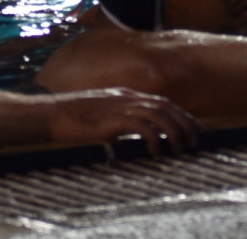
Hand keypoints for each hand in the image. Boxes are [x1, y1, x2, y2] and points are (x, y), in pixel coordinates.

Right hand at [42, 89, 197, 155]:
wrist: (51, 114)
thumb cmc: (72, 118)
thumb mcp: (101, 115)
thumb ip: (119, 122)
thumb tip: (132, 137)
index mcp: (126, 95)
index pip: (162, 101)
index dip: (180, 114)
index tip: (193, 128)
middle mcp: (127, 97)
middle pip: (166, 106)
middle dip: (184, 122)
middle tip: (195, 140)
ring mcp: (120, 107)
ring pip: (158, 114)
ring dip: (174, 131)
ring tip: (180, 148)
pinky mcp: (112, 120)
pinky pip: (141, 127)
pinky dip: (153, 138)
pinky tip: (156, 151)